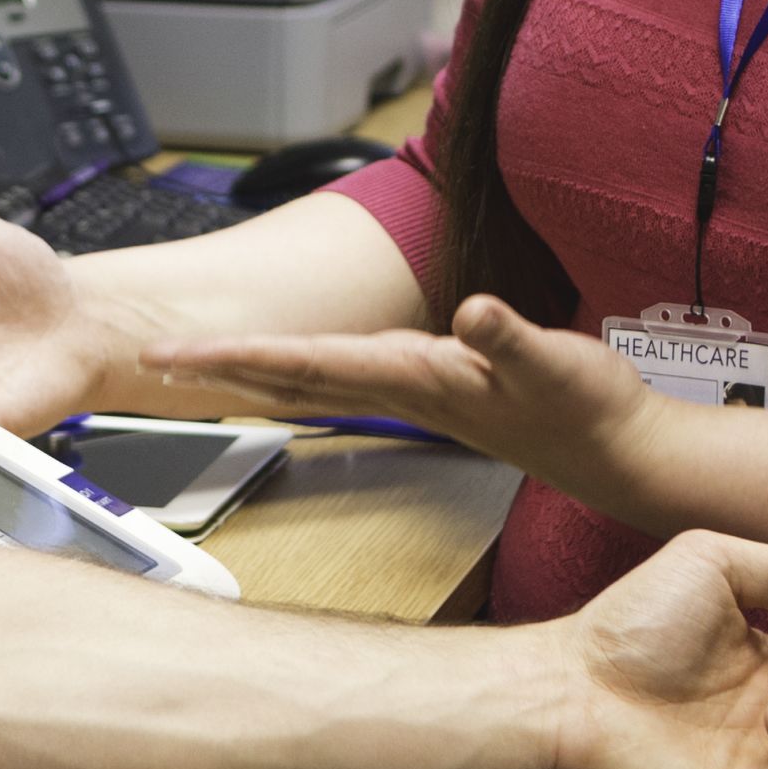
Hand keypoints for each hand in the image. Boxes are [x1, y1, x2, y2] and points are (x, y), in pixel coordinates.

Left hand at [148, 295, 659, 513]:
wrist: (618, 454)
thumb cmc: (588, 408)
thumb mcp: (556, 361)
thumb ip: (513, 339)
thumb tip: (475, 313)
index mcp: (412, 377)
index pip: (305, 363)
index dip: (235, 358)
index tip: (173, 358)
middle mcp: (400, 390)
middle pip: (290, 377)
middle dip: (219, 370)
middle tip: (149, 361)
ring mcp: (412, 397)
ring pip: (310, 383)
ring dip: (251, 374)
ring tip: (195, 368)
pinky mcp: (431, 394)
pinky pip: (343, 384)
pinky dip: (299, 375)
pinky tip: (282, 374)